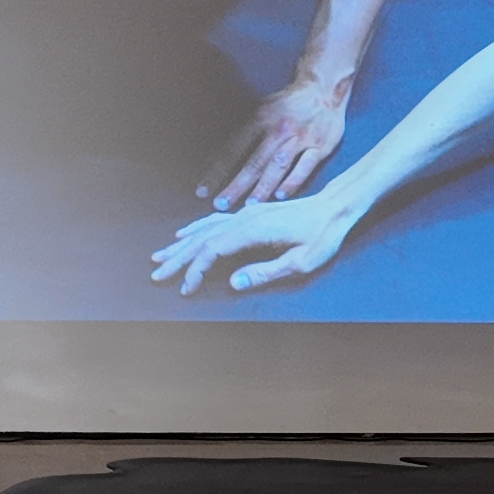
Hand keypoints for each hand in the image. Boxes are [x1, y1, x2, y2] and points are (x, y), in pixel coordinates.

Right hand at [151, 197, 354, 295]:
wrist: (337, 205)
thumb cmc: (324, 234)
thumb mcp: (302, 261)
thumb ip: (266, 272)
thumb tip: (233, 283)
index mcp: (253, 230)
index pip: (212, 251)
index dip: (195, 271)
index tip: (185, 288)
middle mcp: (244, 218)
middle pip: (201, 239)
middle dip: (178, 258)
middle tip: (157, 273)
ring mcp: (246, 213)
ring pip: (204, 228)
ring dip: (181, 244)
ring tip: (161, 255)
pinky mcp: (251, 213)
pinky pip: (214, 220)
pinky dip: (195, 228)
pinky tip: (185, 233)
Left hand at [202, 80, 349, 208]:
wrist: (324, 88)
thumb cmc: (286, 104)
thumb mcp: (261, 108)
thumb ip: (242, 133)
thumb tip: (214, 158)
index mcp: (260, 118)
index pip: (233, 149)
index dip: (217, 171)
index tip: (203, 191)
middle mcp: (279, 128)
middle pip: (254, 161)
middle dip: (237, 184)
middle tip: (221, 204)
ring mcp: (301, 137)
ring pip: (278, 165)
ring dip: (263, 186)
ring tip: (249, 205)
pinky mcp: (321, 145)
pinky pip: (305, 166)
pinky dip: (293, 181)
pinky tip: (281, 195)